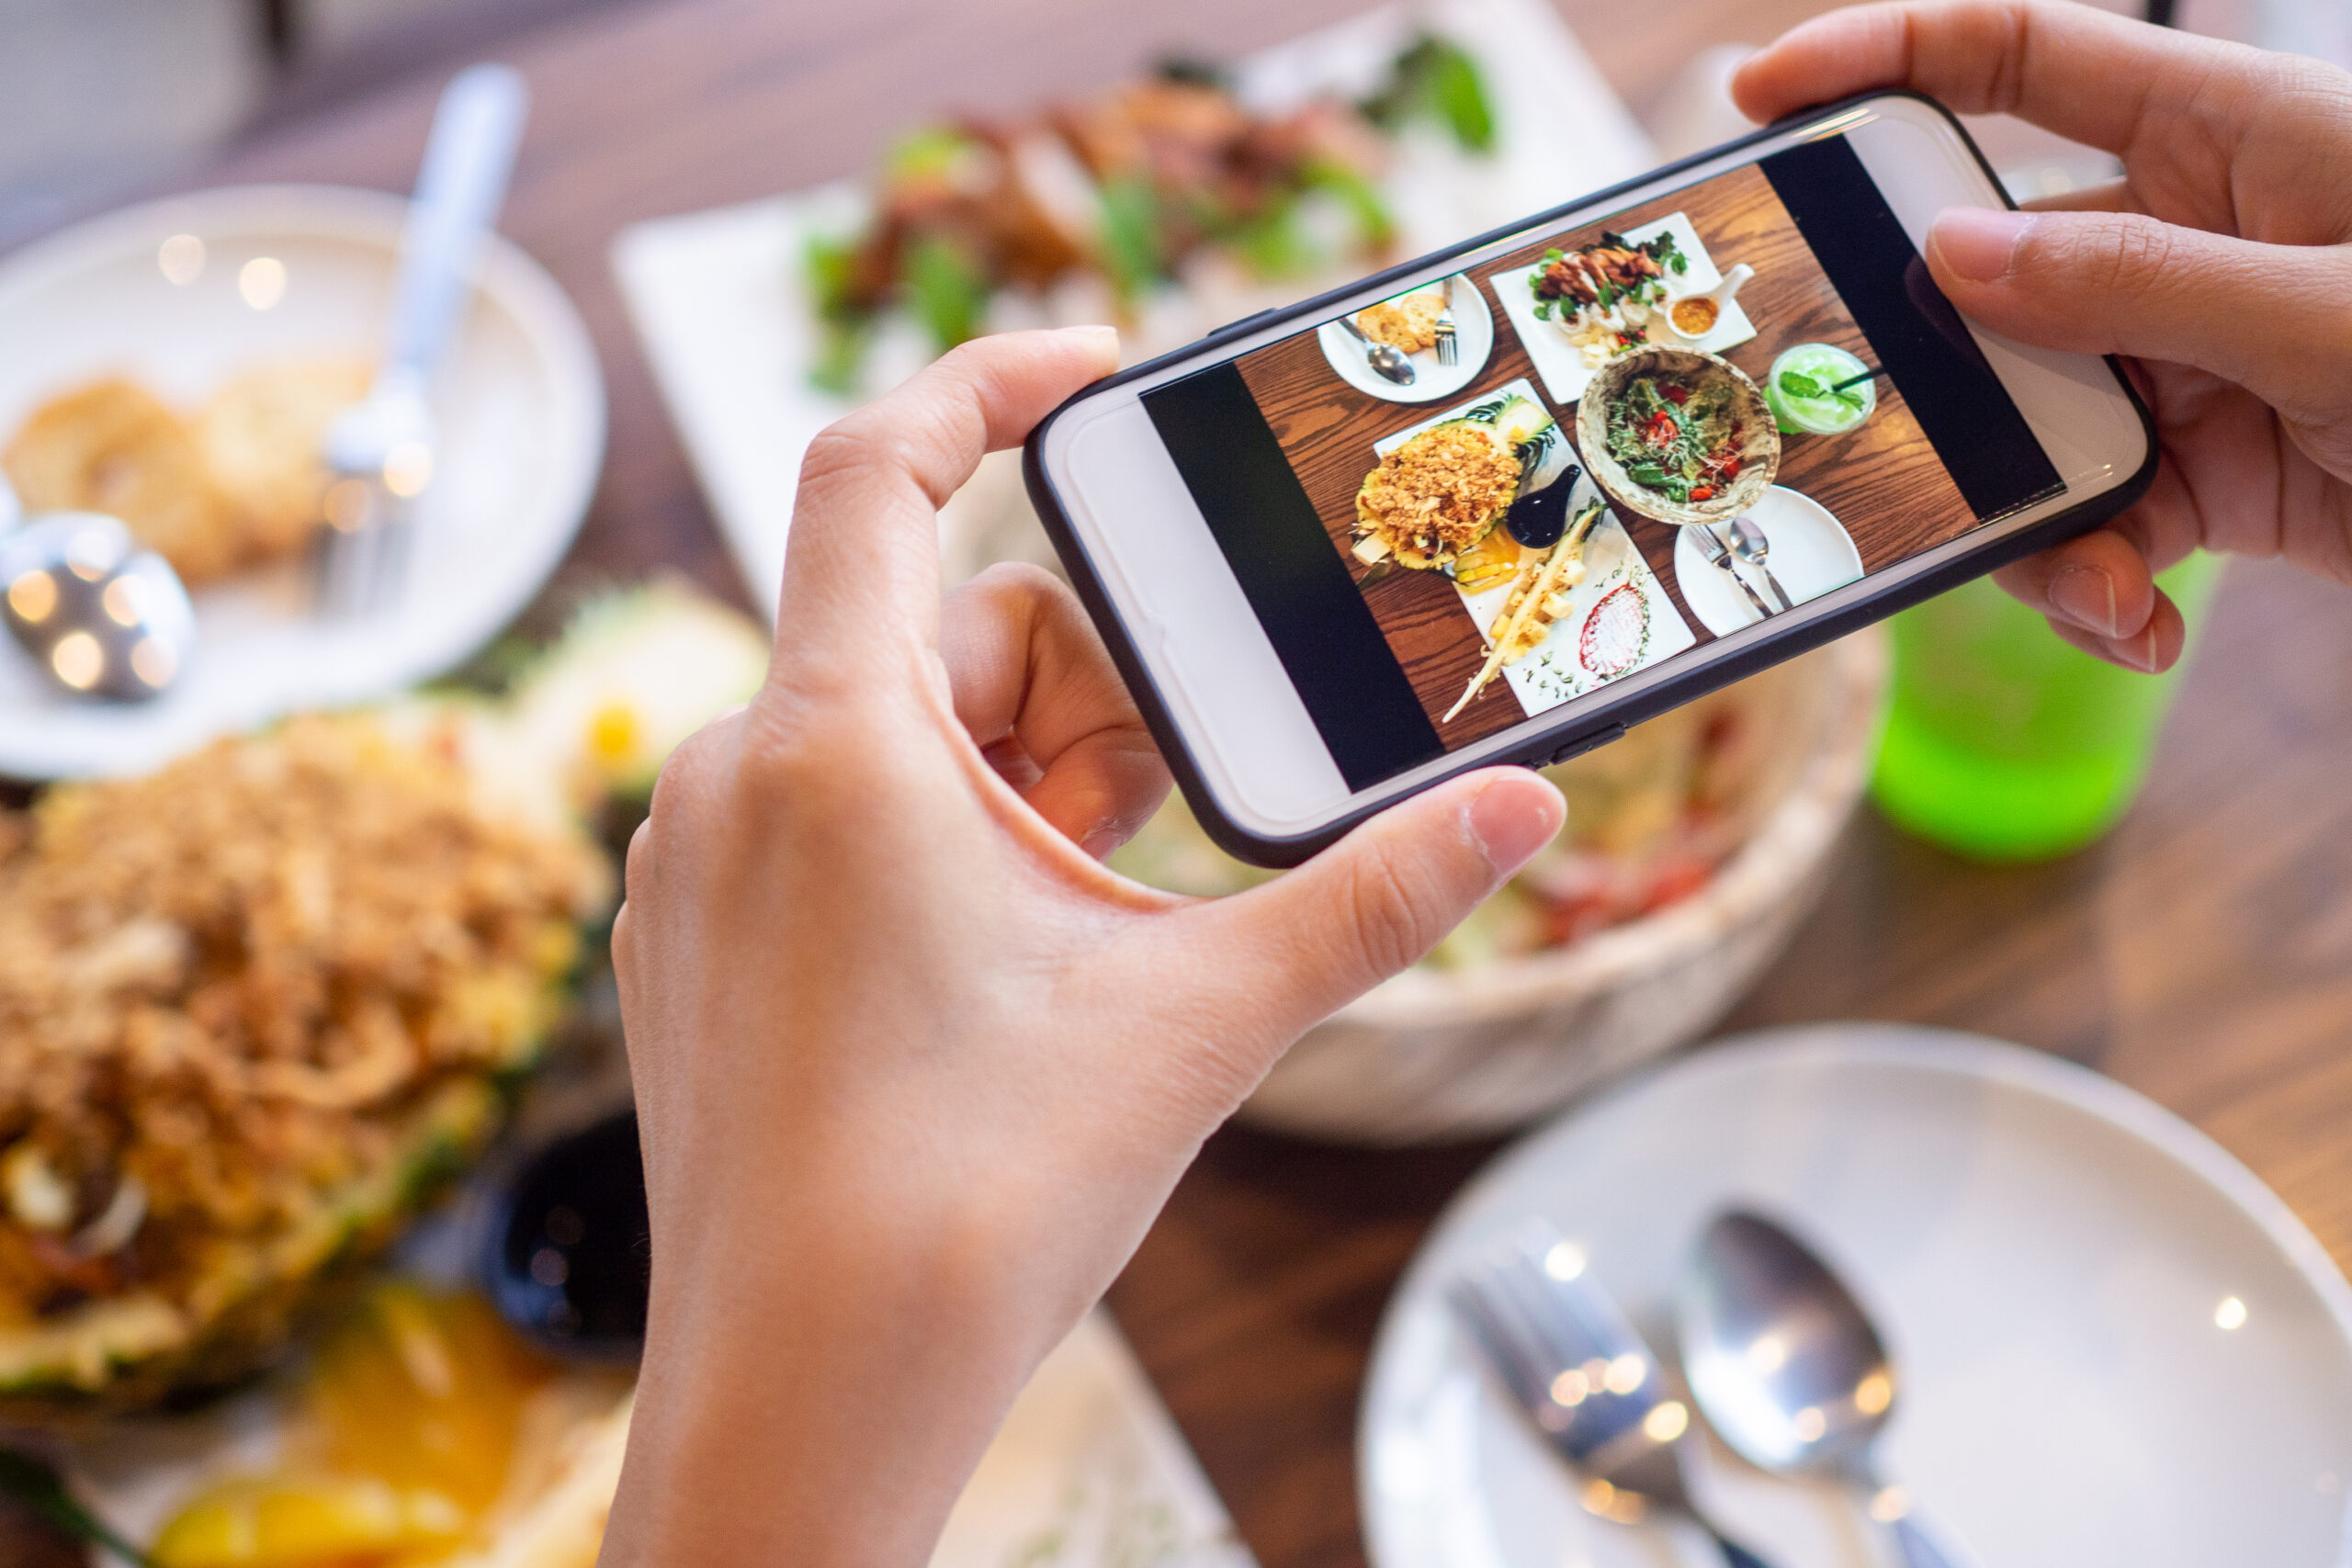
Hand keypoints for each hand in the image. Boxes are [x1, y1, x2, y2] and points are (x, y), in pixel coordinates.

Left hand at [599, 327, 1563, 1565]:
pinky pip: (824, 820)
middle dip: (1074, 689)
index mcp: (833, 745)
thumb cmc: (966, 1209)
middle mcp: (731, 778)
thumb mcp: (1196, 1022)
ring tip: (1097, 908)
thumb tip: (1520, 810)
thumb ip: (1371, 899)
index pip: (872, 466)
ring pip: (881, 735)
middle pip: (931, 633)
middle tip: (1167, 808)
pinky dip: (929, 839)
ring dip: (1012, 777)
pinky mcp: (693, 945)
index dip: (985, 384)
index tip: (1095, 379)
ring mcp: (696, 868)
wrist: (806, 1399)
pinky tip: (1007, 953)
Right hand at [1736, 0, 2351, 670]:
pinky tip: (2142, 625)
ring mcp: (2194, 362)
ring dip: (2037, 522)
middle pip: (1994, 284)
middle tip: (1879, 443)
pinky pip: (2097, 517)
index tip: (1763, 100)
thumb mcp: (2326, 321)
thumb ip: (2134, 287)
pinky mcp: (2211, 472)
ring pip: (2030, 426)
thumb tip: (1951, 257)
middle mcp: (2193, 241)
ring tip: (2097, 594)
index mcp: (2232, 142)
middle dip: (1941, 380)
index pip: (2025, 59)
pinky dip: (2098, 581)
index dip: (1884, 58)